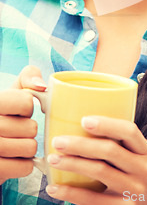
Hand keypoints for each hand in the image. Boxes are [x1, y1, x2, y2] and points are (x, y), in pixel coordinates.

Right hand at [0, 66, 46, 183]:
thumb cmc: (6, 113)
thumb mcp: (13, 90)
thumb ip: (28, 76)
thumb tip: (42, 86)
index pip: (25, 102)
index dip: (27, 107)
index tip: (19, 111)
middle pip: (31, 128)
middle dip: (29, 129)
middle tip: (18, 130)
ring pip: (30, 148)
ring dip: (29, 147)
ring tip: (16, 143)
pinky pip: (25, 167)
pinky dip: (24, 164)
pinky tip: (14, 158)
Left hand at [45, 116, 146, 204]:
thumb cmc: (129, 178)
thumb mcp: (132, 160)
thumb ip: (117, 145)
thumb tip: (80, 123)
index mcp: (146, 152)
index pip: (130, 131)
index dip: (107, 124)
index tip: (83, 120)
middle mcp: (143, 170)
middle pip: (110, 150)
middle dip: (80, 144)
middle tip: (58, 141)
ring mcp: (134, 191)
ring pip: (99, 171)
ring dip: (72, 164)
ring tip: (53, 159)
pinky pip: (91, 199)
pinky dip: (70, 192)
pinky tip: (54, 187)